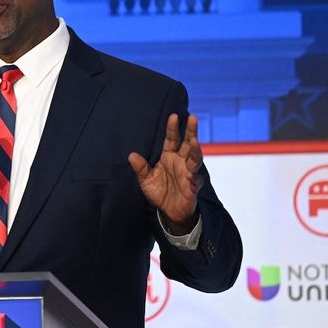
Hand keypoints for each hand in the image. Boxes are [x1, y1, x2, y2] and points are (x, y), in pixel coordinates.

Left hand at [128, 114, 203, 234]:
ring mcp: (188, 172)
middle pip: (188, 143)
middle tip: (192, 117)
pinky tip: (190, 172)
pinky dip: (193, 174)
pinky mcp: (193, 185)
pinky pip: (194, 178)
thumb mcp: (145, 180)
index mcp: (168, 156)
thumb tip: (131, 155)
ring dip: (196, 149)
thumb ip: (140, 168)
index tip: (173, 116)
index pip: (171, 139)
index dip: (172, 128)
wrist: (169, 211)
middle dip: (191, 131)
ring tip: (194, 141)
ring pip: (195, 158)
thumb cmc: (158, 192)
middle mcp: (180, 161)